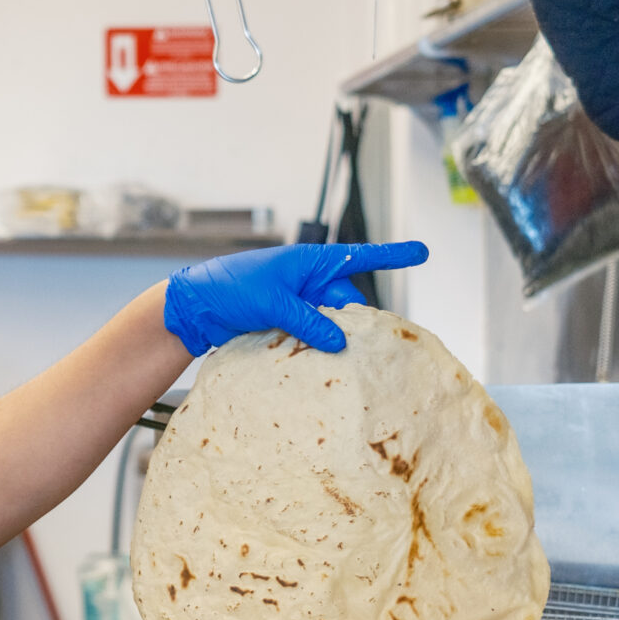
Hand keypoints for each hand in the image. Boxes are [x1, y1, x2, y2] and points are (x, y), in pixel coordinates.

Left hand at [164, 242, 429, 355]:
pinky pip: (314, 339)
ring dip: (332, 341)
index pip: (359, 257)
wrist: (195, 308)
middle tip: (349, 347)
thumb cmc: (231, 288)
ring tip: (328, 360)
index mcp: (310, 262)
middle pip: (349, 305)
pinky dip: (316, 350)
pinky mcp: (288, 326)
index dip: (393, 255)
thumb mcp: (272, 301)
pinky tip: (315, 367)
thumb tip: (341, 341)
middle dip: (353, 324)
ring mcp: (300, 305)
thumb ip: (308, 321)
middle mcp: (310, 282)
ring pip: (332, 326)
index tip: (423, 252)